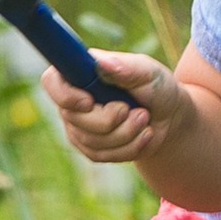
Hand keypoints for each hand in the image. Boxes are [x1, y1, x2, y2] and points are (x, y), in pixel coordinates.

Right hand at [44, 49, 182, 164]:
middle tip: (139, 111)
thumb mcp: (148, 73)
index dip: (65, 96)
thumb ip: (126, 67)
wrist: (169, 117)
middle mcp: (73, 100)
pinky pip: (101, 156)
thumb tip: (102, 63)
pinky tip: (143, 135)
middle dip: (110, 120)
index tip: (89, 102)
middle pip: (74, 118)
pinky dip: (128, 148)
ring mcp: (78, 126)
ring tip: (145, 119)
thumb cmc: (156, 87)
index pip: (51, 82)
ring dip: (126, 134)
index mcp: (80, 72)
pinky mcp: (90, 147)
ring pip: (90, 141)